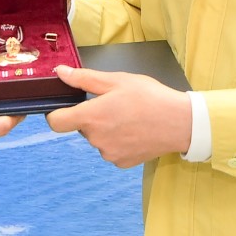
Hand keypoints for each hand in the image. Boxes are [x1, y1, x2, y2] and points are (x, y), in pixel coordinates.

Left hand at [46, 67, 190, 168]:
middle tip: (114, 105)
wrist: (180, 123)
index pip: (55, 122)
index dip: (56, 114)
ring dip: (106, 130)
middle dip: (92, 117)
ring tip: (128, 117)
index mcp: (91, 117)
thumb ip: (84, 78)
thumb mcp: (117, 80)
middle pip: (81, 128)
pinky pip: (111, 150)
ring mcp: (109, 153)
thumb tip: (60, 73)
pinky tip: (135, 131)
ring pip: (97, 139)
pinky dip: (118, 141)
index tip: (67, 108)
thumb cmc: (150, 98)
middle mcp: (96, 139)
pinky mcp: (122, 162)